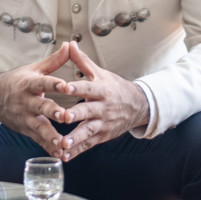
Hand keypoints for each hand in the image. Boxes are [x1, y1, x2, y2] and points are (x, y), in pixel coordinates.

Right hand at [0, 42, 69, 156]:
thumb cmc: (18, 81)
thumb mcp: (34, 69)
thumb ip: (54, 60)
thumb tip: (70, 45)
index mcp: (29, 84)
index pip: (42, 82)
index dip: (54, 83)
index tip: (66, 85)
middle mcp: (27, 101)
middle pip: (41, 106)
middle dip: (53, 112)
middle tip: (65, 116)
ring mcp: (25, 117)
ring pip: (39, 127)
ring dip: (51, 135)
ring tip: (62, 143)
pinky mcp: (26, 129)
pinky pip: (38, 140)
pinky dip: (48, 148)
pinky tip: (60, 155)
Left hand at [55, 41, 149, 161]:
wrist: (138, 106)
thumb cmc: (114, 87)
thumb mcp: (100, 73)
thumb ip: (82, 60)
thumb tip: (69, 43)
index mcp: (102, 89)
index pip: (89, 87)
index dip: (77, 87)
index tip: (64, 87)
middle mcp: (103, 107)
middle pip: (89, 111)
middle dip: (76, 115)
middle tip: (64, 117)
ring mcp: (103, 123)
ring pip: (88, 131)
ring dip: (75, 139)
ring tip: (62, 144)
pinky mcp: (102, 136)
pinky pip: (88, 144)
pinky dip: (77, 151)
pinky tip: (64, 156)